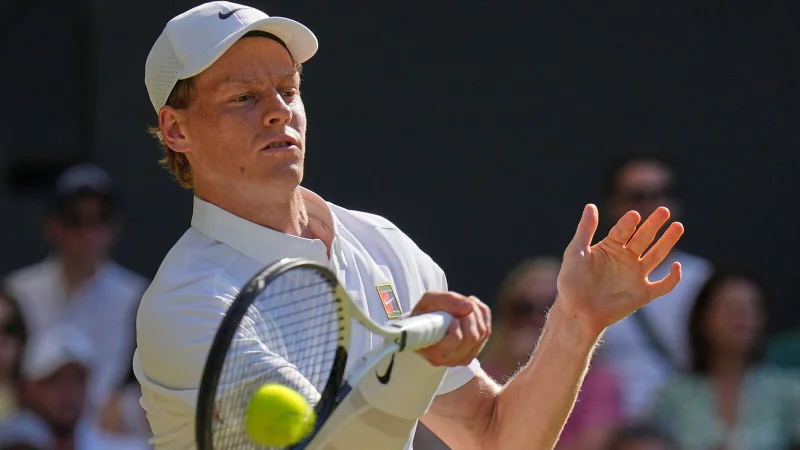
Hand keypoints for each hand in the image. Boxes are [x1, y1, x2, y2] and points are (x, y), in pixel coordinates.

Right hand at [410, 292, 491, 366]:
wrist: (423, 327)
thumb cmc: (423, 315)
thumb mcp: (427, 302)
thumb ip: (445, 301)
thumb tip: (469, 307)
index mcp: (434, 352)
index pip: (456, 339)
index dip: (456, 324)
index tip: (451, 317)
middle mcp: (450, 359)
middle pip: (472, 336)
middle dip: (468, 314)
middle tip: (457, 305)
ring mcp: (463, 358)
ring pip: (482, 333)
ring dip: (475, 312)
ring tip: (462, 305)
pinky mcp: (474, 352)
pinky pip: (487, 331)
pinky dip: (482, 314)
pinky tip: (469, 309)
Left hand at [555, 204, 683, 335]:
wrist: (577, 311)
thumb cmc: (572, 282)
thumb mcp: (576, 252)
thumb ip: (585, 229)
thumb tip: (590, 206)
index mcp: (610, 247)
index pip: (624, 230)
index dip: (629, 222)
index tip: (634, 215)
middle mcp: (625, 259)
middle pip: (644, 238)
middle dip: (654, 224)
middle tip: (664, 210)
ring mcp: (635, 276)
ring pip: (656, 255)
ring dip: (667, 242)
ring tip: (678, 226)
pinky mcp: (642, 294)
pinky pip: (663, 286)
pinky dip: (672, 278)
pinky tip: (676, 266)